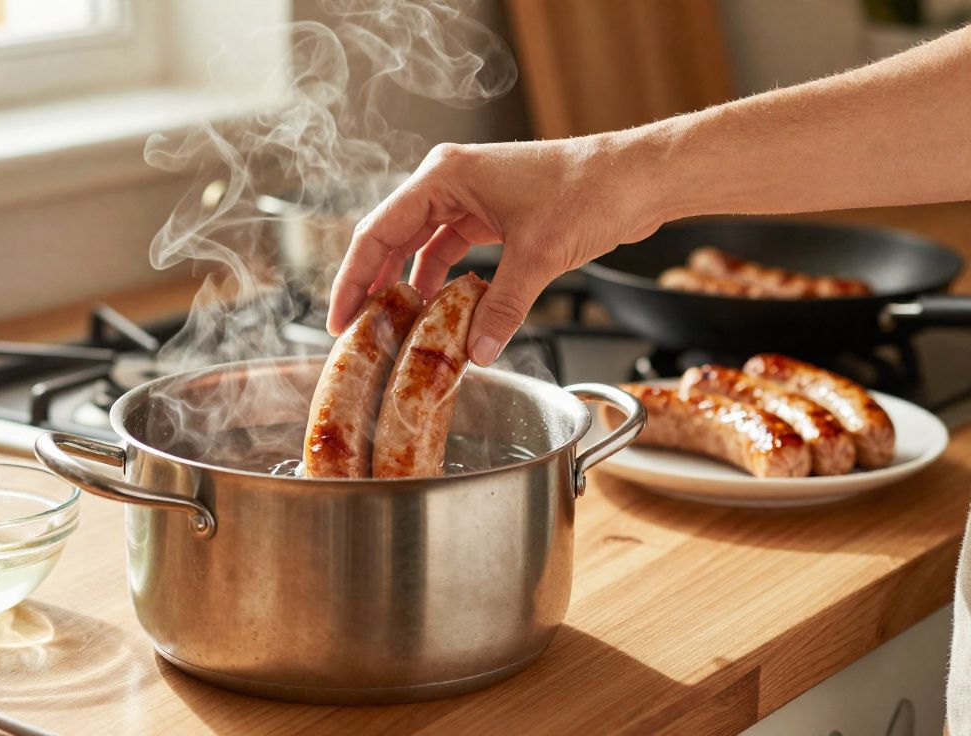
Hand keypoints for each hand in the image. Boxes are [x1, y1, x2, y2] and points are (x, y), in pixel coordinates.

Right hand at [326, 135, 666, 364]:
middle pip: (391, 239)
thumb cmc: (591, 189)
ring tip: (392, 327)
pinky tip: (437, 312)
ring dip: (407, 286)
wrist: (638, 177)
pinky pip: (450, 251)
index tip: (339, 316)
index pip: (378, 231)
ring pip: (419, 247)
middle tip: (356, 331)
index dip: (353, 278)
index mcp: (444, 176)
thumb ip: (502, 307)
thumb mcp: (539, 255)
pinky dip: (441, 282)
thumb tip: (476, 352)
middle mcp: (449, 181)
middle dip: (373, 286)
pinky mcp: (491, 214)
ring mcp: (469, 197)